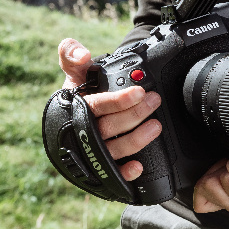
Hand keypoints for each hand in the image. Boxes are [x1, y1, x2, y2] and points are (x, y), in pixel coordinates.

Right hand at [58, 38, 161, 180]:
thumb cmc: (79, 94)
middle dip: (135, 115)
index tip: (139, 92)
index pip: (96, 105)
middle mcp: (82, 132)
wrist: (74, 117)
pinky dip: (124, 172)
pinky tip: (138, 166)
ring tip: (156, 126)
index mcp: (75, 108)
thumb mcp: (74, 73)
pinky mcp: (100, 167)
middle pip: (109, 127)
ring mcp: (91, 151)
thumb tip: (81, 53)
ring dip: (137, 139)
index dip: (118, 100)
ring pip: (113, 150)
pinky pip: (111, 174)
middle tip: (154, 101)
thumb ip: (72, 54)